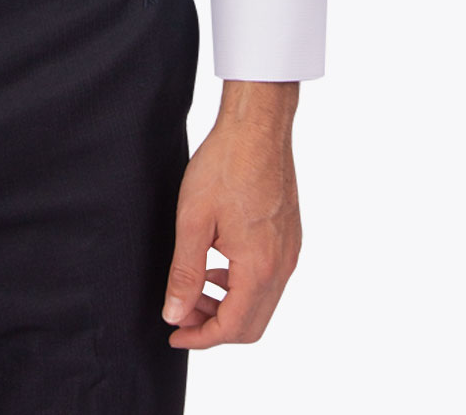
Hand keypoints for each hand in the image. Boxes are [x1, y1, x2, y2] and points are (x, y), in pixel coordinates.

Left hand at [161, 81, 300, 347]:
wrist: (257, 126)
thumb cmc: (224, 165)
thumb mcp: (193, 220)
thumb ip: (185, 272)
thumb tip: (175, 314)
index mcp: (259, 267)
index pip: (233, 328)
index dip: (200, 338)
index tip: (174, 334)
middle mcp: (282, 266)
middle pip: (252, 324)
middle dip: (214, 326)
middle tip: (180, 313)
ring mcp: (290, 251)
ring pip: (262, 303)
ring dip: (228, 305)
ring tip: (194, 288)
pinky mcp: (290, 237)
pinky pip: (270, 279)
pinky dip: (243, 285)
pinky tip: (217, 265)